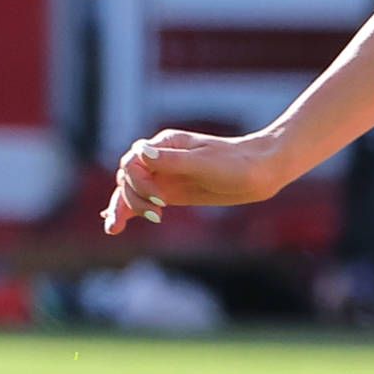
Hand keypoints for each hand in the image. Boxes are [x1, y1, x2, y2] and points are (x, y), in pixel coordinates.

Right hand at [102, 128, 287, 231]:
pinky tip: (116, 224)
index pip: (133, 162)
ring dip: (121, 207)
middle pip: (128, 178)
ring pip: (131, 191)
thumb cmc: (236, 163)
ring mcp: (164, 176)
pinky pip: (143, 200)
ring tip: (113, 228)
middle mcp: (160, 159)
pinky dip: (129, 211)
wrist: (261, 172)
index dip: (138, 182)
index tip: (159, 199)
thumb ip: (172, 161)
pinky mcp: (172, 192)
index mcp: (165, 144)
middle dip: (130, 198)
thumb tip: (141, 152)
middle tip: (156, 216)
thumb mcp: (204, 163)